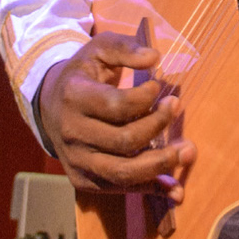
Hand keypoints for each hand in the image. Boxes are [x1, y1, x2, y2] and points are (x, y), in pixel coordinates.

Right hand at [38, 32, 195, 197]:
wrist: (49, 105)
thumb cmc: (84, 73)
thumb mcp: (99, 48)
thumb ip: (125, 48)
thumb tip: (154, 58)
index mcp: (74, 97)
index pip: (115, 105)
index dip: (144, 98)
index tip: (159, 85)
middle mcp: (72, 133)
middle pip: (124, 140)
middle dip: (158, 125)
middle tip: (177, 106)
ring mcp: (76, 161)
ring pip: (123, 172)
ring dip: (160, 164)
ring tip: (188, 151)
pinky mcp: (83, 180)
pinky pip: (119, 190)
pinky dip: (150, 190)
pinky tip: (175, 189)